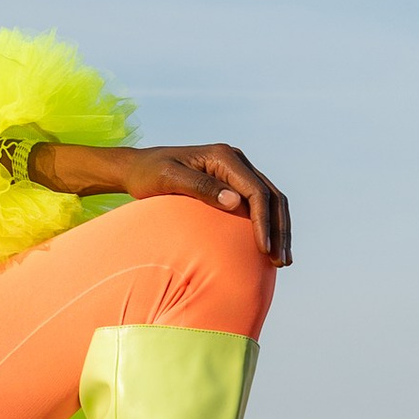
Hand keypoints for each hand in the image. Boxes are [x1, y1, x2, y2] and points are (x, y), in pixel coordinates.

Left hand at [33, 139, 291, 266]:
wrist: (137, 167)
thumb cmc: (148, 174)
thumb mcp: (169, 179)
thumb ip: (201, 188)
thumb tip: (236, 203)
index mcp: (225, 157)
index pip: (256, 191)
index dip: (264, 222)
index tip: (264, 250)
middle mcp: (236, 161)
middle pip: (272, 196)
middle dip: (280, 230)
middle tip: (281, 262)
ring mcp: (237, 171)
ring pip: (271, 201)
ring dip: (279, 230)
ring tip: (282, 261)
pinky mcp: (233, 184)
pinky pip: (259, 205)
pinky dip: (268, 226)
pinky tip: (268, 249)